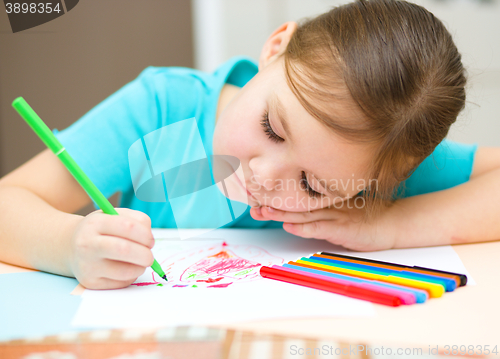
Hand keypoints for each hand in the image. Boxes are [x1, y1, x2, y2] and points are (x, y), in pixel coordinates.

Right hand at [69, 208, 154, 288]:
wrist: (71, 247)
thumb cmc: (101, 230)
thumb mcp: (115, 215)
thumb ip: (137, 221)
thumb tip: (149, 241)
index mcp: (95, 223)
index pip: (128, 227)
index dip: (145, 235)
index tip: (150, 240)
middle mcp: (87, 244)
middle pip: (125, 250)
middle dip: (145, 254)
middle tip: (149, 256)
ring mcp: (87, 265)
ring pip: (125, 271)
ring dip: (140, 267)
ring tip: (139, 262)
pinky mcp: (90, 282)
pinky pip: (121, 283)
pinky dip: (131, 276)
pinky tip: (126, 268)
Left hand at [250, 199, 396, 251]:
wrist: (394, 222)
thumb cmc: (365, 217)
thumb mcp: (340, 208)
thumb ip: (319, 209)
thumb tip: (293, 215)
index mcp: (326, 198)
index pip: (297, 195)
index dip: (276, 195)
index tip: (257, 194)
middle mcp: (328, 203)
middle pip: (296, 203)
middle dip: (272, 204)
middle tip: (252, 202)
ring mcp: (336, 214)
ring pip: (305, 213)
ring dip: (282, 213)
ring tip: (263, 211)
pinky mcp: (344, 228)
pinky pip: (322, 227)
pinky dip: (305, 228)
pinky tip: (290, 227)